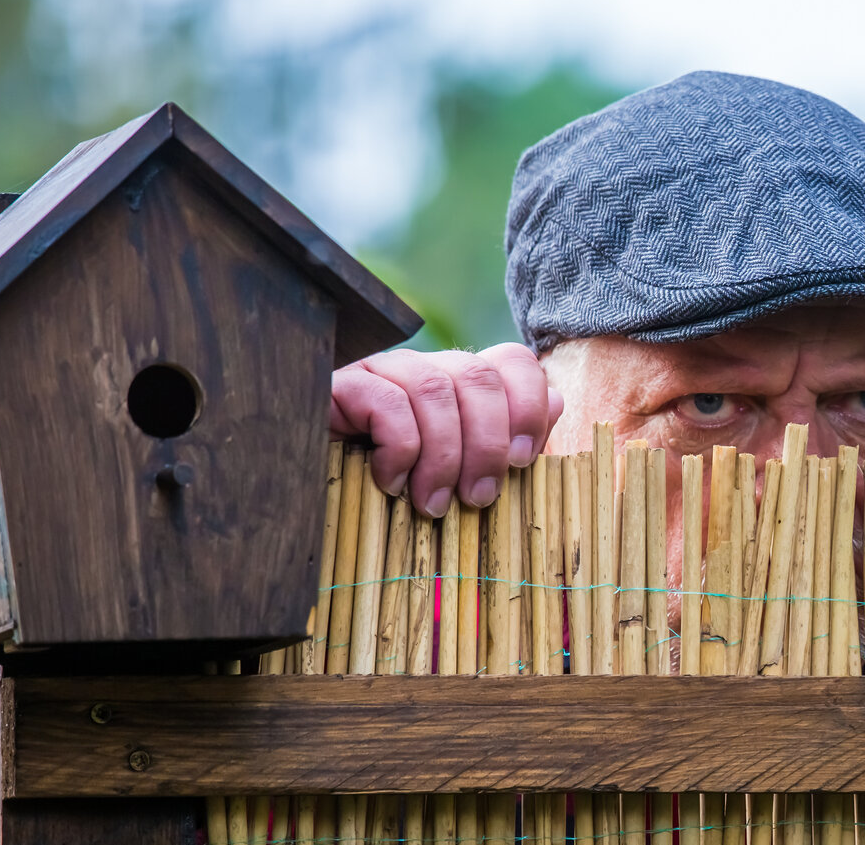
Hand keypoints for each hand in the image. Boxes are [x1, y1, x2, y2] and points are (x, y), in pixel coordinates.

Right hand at [329, 343, 564, 517]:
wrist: (305, 498)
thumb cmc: (394, 496)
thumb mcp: (460, 475)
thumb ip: (509, 440)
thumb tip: (558, 402)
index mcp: (458, 383)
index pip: (511, 360)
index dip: (529, 403)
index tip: (524, 460)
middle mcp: (423, 368)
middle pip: (477, 375)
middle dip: (488, 442)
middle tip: (480, 499)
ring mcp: (380, 372)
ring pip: (434, 388)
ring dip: (444, 456)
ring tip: (434, 505)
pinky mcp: (340, 387)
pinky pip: (386, 402)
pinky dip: (400, 449)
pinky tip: (392, 484)